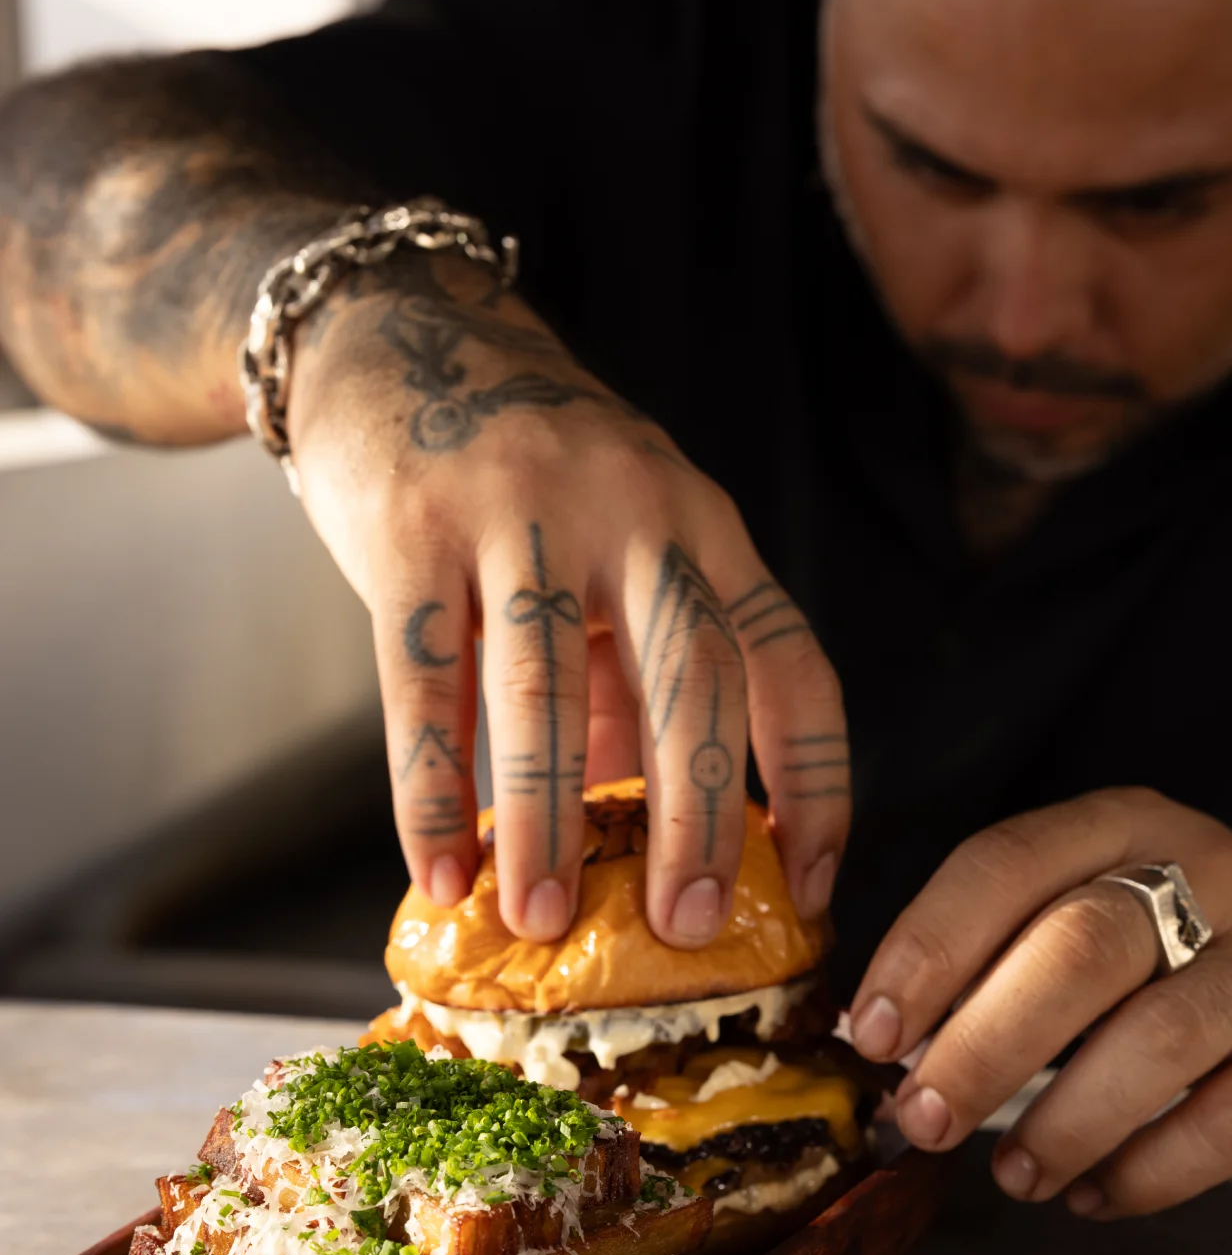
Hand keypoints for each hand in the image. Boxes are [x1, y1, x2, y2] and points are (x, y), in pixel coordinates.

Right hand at [284, 247, 848, 944]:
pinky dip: (429, 786)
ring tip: (540, 922)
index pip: (790, 663)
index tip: (812, 887)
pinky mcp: (411, 528)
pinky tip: (439, 869)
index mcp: (705, 525)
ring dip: (544, 818)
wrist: (394, 327)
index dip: (814, 781)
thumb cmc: (524, 471)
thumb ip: (635, 668)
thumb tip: (642, 834)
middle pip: (692, 676)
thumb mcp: (616, 543)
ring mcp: (521, 512)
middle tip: (688, 927)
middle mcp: (634, 512)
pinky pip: (423, 678)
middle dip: (697, 816)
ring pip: (545, 684)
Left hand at [848, 788, 1231, 1217]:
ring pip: (1161, 1041)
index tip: (871, 1036)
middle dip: (984, 1045)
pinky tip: (1092, 1197)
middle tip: (925, 1121)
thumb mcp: (1093, 910)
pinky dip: (1147, 1174)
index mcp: (1125, 824)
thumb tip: (885, 1051)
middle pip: (1081, 948)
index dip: (927, 949)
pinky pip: (1230, 1124)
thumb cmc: (1174, 956)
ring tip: (1012, 1177)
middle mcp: (1210, 876)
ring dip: (1064, 1122)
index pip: (1006, 863)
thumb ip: (997, 956)